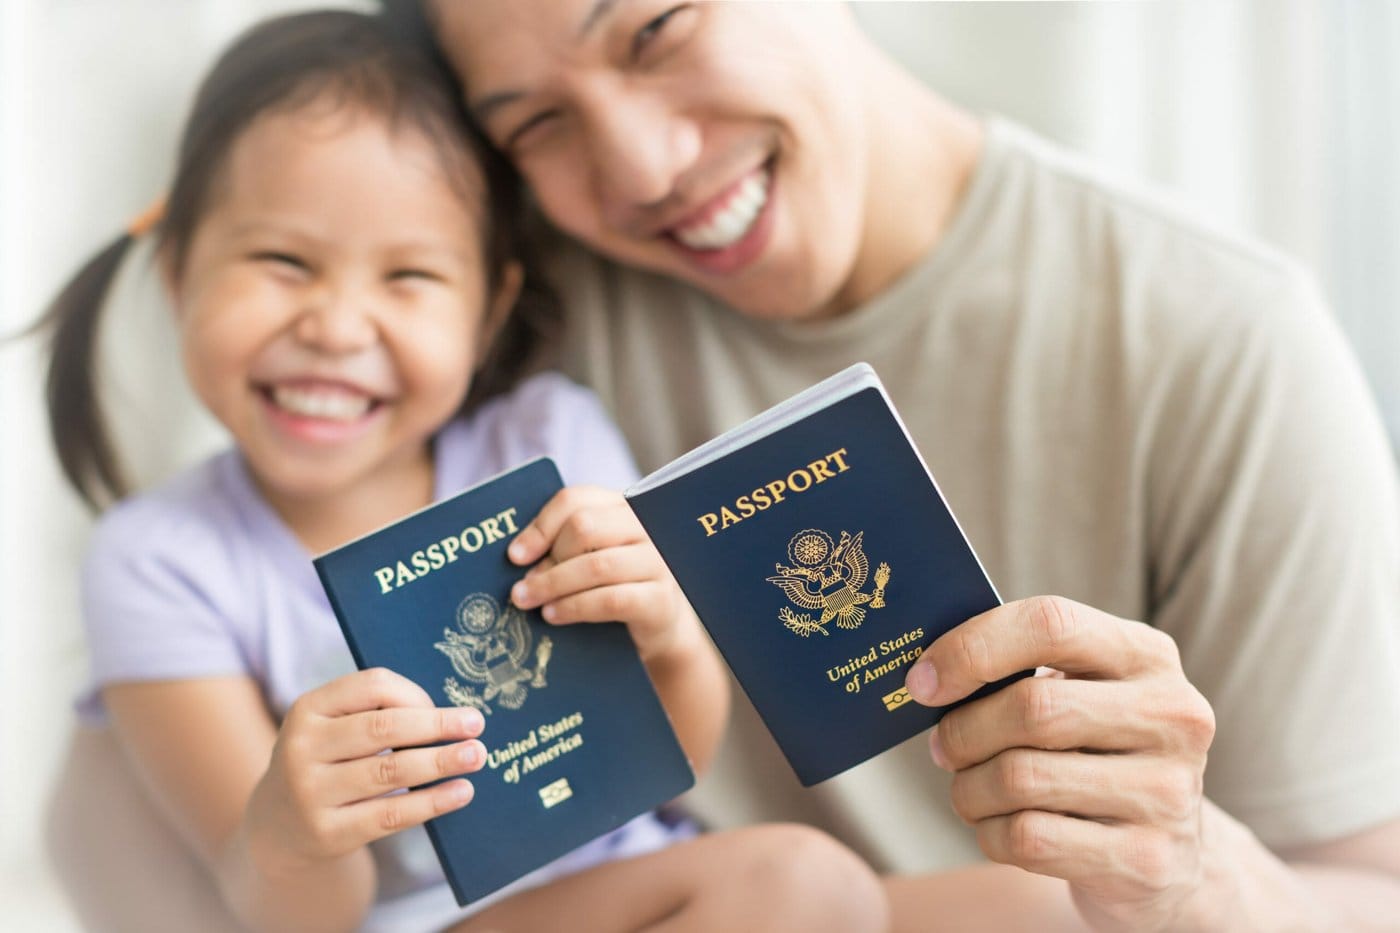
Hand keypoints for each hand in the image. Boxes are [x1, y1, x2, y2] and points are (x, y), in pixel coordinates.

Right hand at [244, 668, 485, 871]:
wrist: (278, 826)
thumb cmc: (326, 763)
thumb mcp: (333, 728)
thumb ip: (376, 714)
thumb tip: (450, 717)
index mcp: (308, 709)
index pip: (372, 686)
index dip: (416, 694)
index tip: (448, 708)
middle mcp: (303, 748)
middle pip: (384, 728)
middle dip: (436, 725)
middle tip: (476, 725)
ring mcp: (311, 792)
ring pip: (391, 771)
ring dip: (440, 761)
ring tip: (476, 756)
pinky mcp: (327, 832)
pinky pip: (390, 815)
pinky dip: (431, 802)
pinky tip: (461, 792)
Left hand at [507, 485, 698, 662]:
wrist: (659, 625)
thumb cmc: (615, 585)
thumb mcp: (591, 556)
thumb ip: (564, 546)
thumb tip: (520, 556)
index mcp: (622, 507)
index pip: (576, 499)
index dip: (541, 526)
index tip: (514, 555)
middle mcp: (644, 527)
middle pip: (585, 527)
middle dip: (548, 559)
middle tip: (521, 587)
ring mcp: (657, 561)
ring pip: (596, 565)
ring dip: (553, 585)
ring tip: (527, 602)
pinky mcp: (660, 599)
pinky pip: (611, 600)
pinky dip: (575, 607)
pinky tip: (553, 615)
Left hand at [904, 596, 1216, 931]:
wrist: (1166, 850)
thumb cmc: (1093, 750)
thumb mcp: (1080, 692)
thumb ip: (1019, 668)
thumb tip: (926, 675)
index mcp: (1148, 654)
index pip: (1051, 624)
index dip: (973, 648)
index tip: (923, 681)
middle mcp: (1173, 716)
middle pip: (1033, 708)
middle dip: (965, 730)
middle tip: (943, 745)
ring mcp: (1168, 792)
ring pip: (1021, 778)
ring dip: (969, 788)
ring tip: (969, 789)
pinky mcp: (1148, 860)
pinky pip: (1029, 839)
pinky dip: (991, 832)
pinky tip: (998, 826)